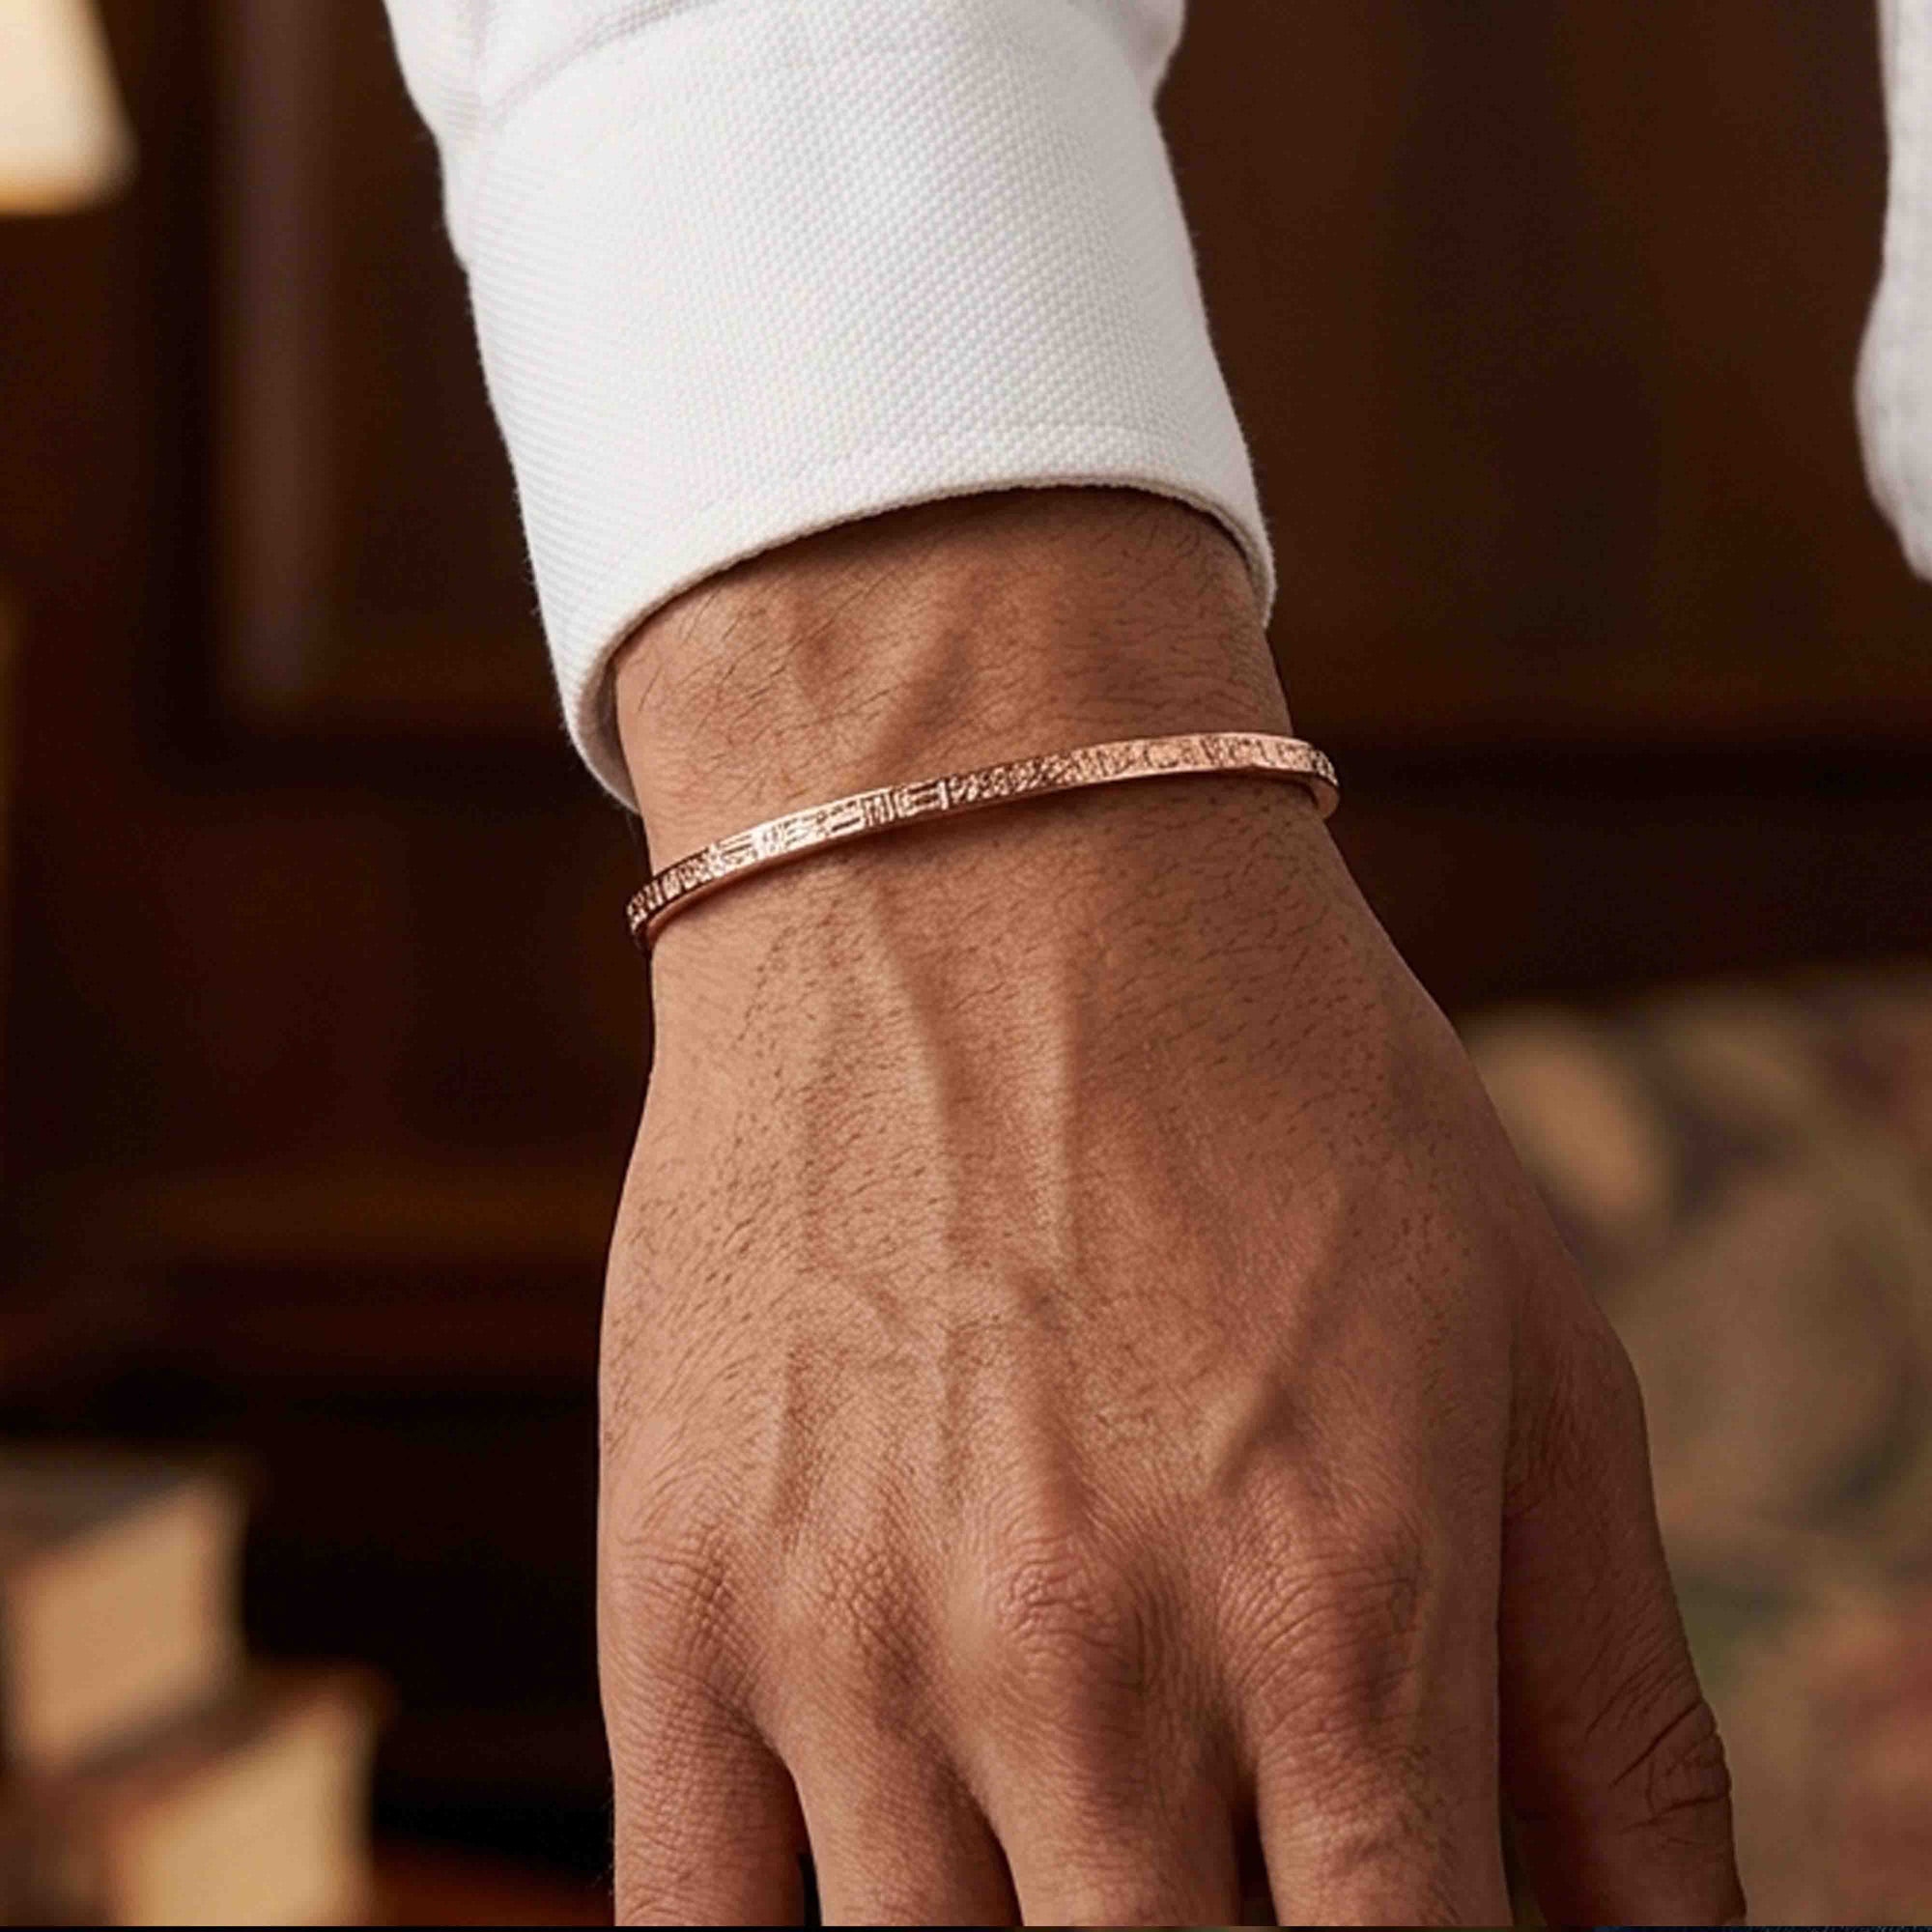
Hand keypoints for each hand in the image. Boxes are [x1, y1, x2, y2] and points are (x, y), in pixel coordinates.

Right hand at [597, 493, 1741, 1923]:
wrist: (974, 868)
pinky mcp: (677, 1592)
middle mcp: (1085, 1663)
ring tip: (1078, 1820)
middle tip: (1218, 1860)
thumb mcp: (1531, 1360)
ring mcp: (851, 1639)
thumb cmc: (1285, 1094)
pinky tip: (898, 1874)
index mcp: (1340, 1619)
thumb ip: (1616, 1721)